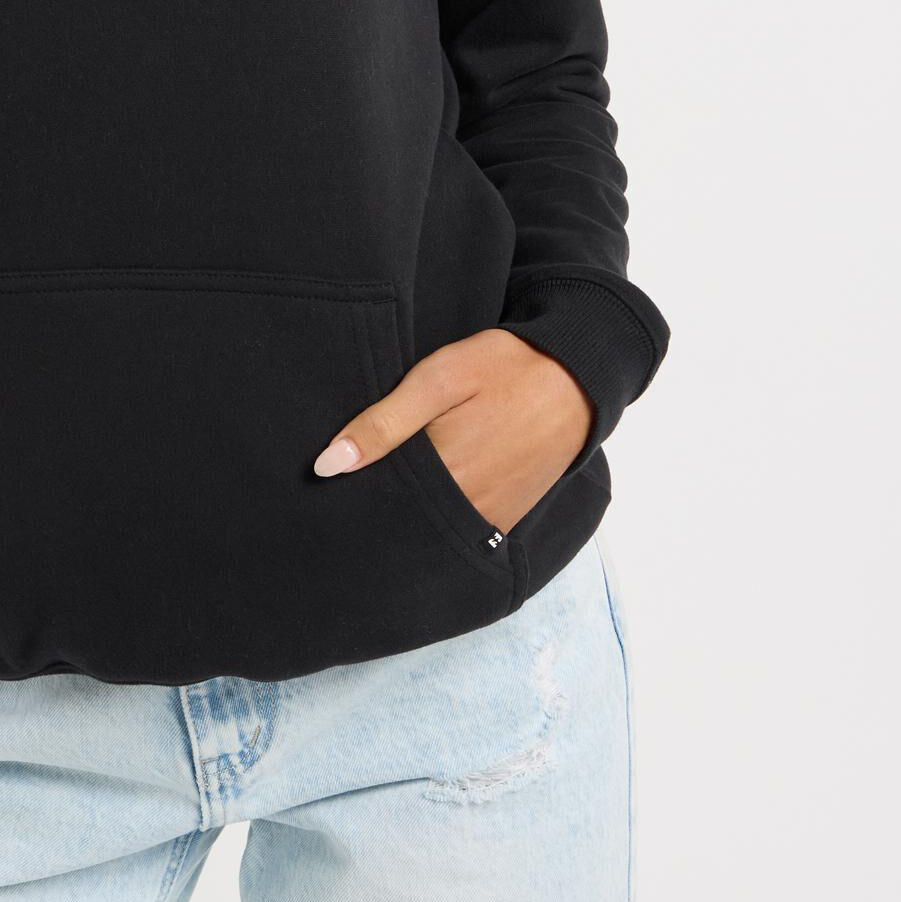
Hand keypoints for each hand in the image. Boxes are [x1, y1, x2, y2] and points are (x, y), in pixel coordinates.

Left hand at [311, 329, 593, 535]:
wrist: (576, 378)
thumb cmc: (502, 368)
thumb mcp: (438, 380)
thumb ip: (383, 423)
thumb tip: (327, 466)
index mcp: (443, 472)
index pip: (378, 501)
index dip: (351, 494)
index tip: (325, 490)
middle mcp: (466, 507)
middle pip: (402, 521)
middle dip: (375, 510)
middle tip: (345, 496)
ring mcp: (490, 517)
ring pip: (430, 531)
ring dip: (406, 517)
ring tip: (382, 495)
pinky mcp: (506, 518)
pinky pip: (461, 533)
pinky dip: (438, 523)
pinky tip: (421, 502)